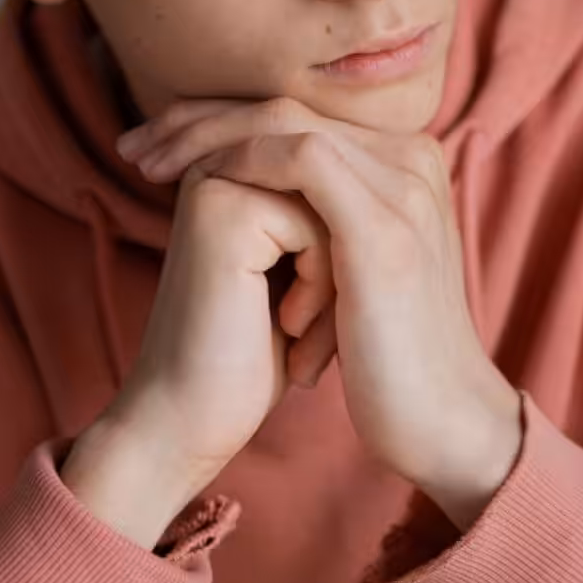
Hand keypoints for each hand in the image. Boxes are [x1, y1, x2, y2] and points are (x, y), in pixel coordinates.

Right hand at [60, 150, 333, 548]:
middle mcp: (220, 162)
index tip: (303, 311)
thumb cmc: (252, 357)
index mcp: (234, 167)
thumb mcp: (302, 271)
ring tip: (300, 332)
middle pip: (337, 189)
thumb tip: (392, 175)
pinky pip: (318, 228)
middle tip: (303, 327)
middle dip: (340, 263)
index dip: (344, 249)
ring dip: (336, 279)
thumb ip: (327, 212)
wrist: (191, 421)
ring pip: (333, 205)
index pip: (337, 182)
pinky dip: (321, 287)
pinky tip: (288, 328)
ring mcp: (217, 180)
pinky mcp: (224, 210)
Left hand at [119, 98, 523, 528]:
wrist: (439, 419)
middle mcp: (412, 159)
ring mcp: (404, 187)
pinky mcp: (383, 225)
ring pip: (286, 120)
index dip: (219, 119)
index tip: (153, 144)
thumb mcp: (352, 268)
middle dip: (198, 119)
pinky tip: (200, 184)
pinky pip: (301, 158)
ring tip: (147, 167)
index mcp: (404, 163)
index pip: (298, 112)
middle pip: (287, 105)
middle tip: (132, 146)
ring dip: (205, 138)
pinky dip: (241, 163)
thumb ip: (320, 218)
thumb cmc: (386, 353)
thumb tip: (248, 195)